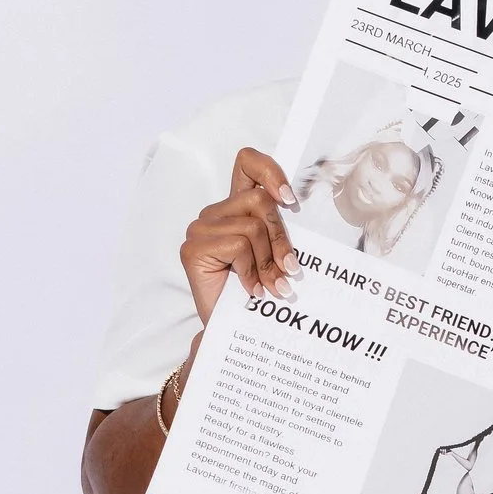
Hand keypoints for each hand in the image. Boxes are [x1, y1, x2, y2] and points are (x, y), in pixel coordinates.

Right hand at [180, 146, 296, 326]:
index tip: (289, 200)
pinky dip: (251, 271)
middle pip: (260, 202)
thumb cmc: (255, 292)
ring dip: (269, 261)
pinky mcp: (193, 248)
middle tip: (291, 270)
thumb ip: (280, 231)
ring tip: (271, 286)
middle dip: (281, 239)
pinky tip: (251, 290)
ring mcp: (200, 229)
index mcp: (235, 207)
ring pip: (253, 227)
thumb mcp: (274, 255)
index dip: (269, 171)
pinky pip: (238, 246)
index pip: (247, 163)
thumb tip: (300, 211)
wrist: (231, 331)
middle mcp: (215, 213)